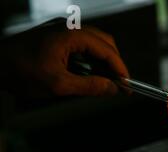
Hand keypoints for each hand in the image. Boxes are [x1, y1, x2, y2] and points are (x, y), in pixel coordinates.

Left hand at [1, 23, 128, 97]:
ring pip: (94, 44)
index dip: (120, 68)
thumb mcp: (58, 85)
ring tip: (106, 83)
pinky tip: (89, 76)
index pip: (106, 49)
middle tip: (120, 84)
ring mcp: (62, 30)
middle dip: (114, 64)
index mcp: (71, 34)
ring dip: (102, 63)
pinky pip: (82, 46)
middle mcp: (68, 27)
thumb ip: (89, 86)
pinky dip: (90, 61)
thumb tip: (113, 88)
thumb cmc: (20, 71)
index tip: (128, 84)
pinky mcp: (56, 37)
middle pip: (104, 42)